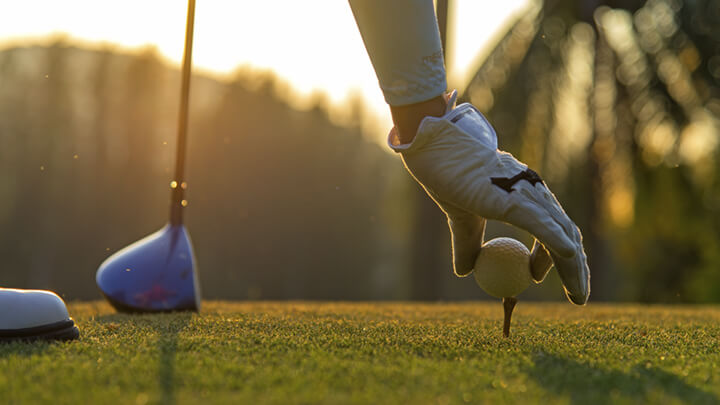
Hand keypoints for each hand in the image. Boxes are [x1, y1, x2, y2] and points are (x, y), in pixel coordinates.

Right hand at [388, 94, 589, 303]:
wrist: (435, 148)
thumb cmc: (447, 176)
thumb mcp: (461, 218)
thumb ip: (467, 243)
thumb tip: (465, 271)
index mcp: (525, 195)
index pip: (553, 229)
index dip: (553, 258)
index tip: (535, 278)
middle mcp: (534, 192)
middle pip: (567, 235)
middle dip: (577, 269)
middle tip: (578, 298)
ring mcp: (527, 194)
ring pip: (561, 235)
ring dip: (573, 268)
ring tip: (578, 296)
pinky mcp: (514, 198)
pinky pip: (541, 224)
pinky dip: (556, 243)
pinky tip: (568, 257)